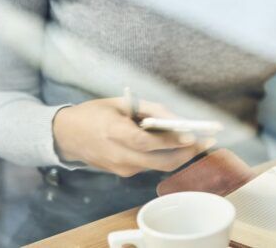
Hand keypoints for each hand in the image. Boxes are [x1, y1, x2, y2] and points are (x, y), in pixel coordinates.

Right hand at [52, 97, 213, 176]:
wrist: (68, 135)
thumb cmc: (96, 113)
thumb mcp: (122, 103)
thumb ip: (150, 110)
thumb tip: (177, 119)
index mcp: (113, 132)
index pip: (146, 142)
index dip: (170, 141)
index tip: (192, 136)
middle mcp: (118, 155)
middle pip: (158, 161)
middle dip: (186, 153)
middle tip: (208, 142)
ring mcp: (121, 168)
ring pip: (158, 165)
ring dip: (180, 155)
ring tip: (200, 141)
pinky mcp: (124, 173)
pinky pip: (150, 165)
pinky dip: (166, 156)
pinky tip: (177, 145)